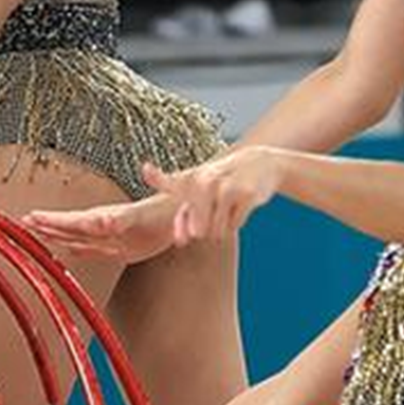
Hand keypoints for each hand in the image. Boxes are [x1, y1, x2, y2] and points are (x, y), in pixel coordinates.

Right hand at [24, 193, 181, 263]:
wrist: (181, 215)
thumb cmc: (161, 212)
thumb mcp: (139, 216)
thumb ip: (119, 219)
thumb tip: (100, 220)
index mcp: (104, 218)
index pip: (71, 220)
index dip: (51, 220)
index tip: (32, 216)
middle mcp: (105, 225)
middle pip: (69, 226)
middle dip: (47, 224)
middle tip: (24, 221)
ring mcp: (112, 236)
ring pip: (78, 236)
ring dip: (58, 235)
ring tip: (38, 232)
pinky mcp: (122, 247)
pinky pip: (95, 249)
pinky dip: (79, 249)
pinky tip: (70, 249)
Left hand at [146, 147, 281, 243]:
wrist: (258, 163)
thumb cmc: (221, 181)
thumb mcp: (199, 192)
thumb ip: (183, 217)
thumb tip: (180, 242)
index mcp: (190, 179)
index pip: (169, 183)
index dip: (156, 181)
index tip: (145, 169)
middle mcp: (206, 182)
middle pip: (199, 230)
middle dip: (206, 230)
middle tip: (214, 212)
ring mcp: (227, 188)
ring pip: (217, 232)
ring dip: (222, 228)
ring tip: (227, 208)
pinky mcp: (246, 195)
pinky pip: (234, 226)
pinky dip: (236, 222)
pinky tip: (240, 206)